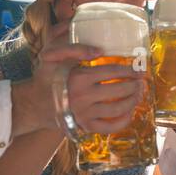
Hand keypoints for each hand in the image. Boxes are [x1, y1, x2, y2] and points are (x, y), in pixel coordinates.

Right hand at [14, 22, 145, 136]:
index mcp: (78, 78)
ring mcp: (85, 114)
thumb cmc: (46, 77)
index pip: (112, 72)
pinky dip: (123, 121)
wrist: (33, 104)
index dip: (129, 70)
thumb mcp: (53, 56)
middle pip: (119, 90)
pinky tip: (130, 113)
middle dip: (134, 86)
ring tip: (138, 94)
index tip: (139, 69)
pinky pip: (109, 127)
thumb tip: (99, 50)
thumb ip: (73, 47)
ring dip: (133, 101)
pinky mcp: (85, 126)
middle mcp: (83, 97)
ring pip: (117, 109)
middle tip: (142, 82)